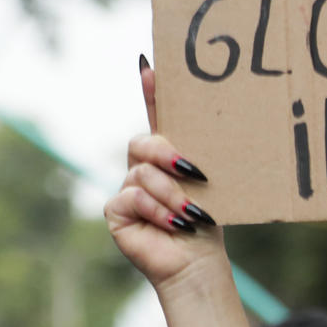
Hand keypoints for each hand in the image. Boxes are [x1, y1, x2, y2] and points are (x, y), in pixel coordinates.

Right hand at [104, 58, 255, 326]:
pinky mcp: (116, 211)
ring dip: (170, 194)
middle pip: (143, 143)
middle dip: (166, 154)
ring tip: (191, 213)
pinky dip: (158, 211)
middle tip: (193, 171)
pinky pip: (132, 198)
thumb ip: (201, 158)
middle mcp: (143, 167)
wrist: (198, 262)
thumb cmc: (208, 221)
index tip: (150, 64)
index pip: (157, 116)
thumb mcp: (208, 185)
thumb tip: (211, 136)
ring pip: (141, 174)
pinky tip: (175, 224)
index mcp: (167, 156)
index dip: (150, 90)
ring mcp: (127, 188)